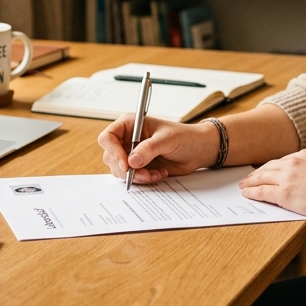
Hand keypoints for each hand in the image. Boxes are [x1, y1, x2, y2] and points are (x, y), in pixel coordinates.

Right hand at [98, 115, 218, 184]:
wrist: (197, 151)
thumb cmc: (184, 137)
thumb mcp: (167, 140)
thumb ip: (149, 149)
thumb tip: (132, 161)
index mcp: (130, 124)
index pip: (108, 137)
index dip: (113, 151)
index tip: (127, 164)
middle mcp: (127, 139)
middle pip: (111, 157)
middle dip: (127, 169)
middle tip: (145, 173)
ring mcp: (132, 154)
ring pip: (120, 170)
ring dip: (137, 176)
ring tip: (156, 173)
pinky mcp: (139, 167)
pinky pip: (132, 178)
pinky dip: (144, 180)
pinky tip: (159, 174)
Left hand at [238, 149, 305, 223]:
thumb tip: (304, 183)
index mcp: (305, 154)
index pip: (282, 161)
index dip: (271, 168)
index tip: (264, 171)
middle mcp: (294, 162)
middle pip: (269, 167)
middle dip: (258, 173)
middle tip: (248, 178)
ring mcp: (287, 177)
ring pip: (262, 178)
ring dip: (251, 182)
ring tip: (244, 186)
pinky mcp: (283, 193)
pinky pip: (262, 191)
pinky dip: (252, 192)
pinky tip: (246, 194)